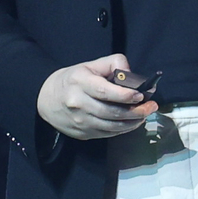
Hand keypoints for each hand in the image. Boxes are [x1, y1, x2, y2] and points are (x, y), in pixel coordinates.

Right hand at [37, 54, 157, 140]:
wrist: (46, 99)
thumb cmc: (73, 79)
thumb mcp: (90, 65)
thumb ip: (113, 64)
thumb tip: (132, 74)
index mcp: (80, 82)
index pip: (105, 92)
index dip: (125, 95)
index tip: (141, 95)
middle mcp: (78, 104)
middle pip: (111, 112)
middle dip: (135, 111)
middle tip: (151, 107)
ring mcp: (79, 121)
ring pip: (110, 126)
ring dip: (132, 123)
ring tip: (145, 115)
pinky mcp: (81, 134)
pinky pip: (106, 134)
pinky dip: (122, 130)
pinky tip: (131, 123)